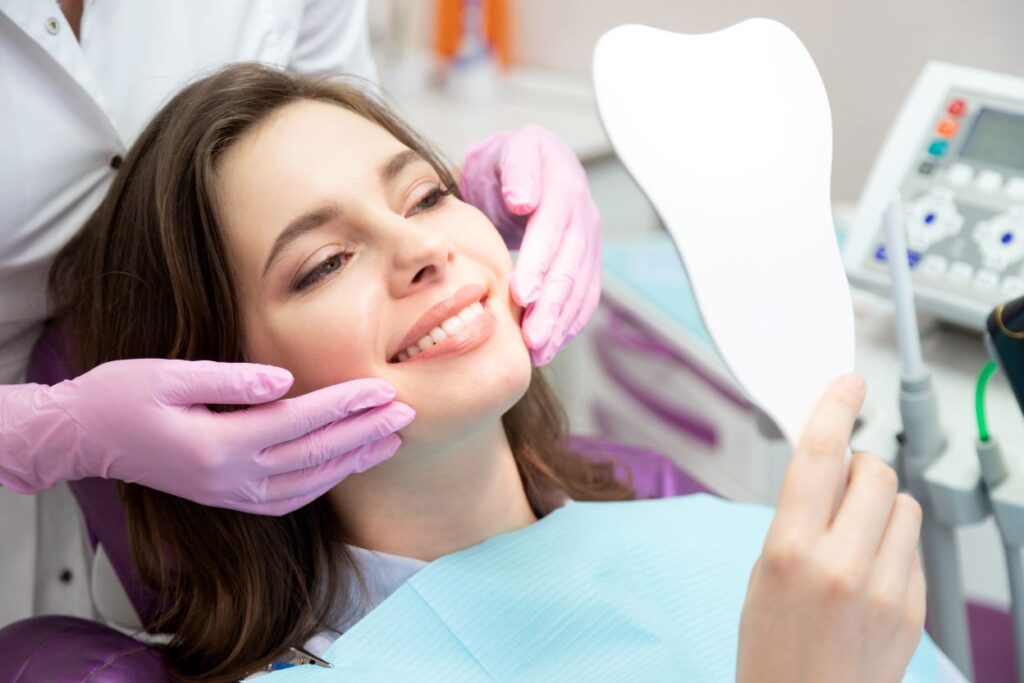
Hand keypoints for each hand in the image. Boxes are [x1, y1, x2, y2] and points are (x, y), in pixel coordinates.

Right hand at [2, 358, 412, 514]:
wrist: (84, 436)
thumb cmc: (122, 394)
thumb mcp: (169, 375)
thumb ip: (231, 380)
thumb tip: (286, 379)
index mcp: (218, 444)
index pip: (300, 422)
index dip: (346, 404)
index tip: (384, 388)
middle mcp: (229, 478)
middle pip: (314, 455)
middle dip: (365, 432)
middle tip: (407, 413)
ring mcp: (229, 494)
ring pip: (308, 483)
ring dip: (353, 461)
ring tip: (391, 439)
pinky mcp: (226, 498)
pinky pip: (287, 499)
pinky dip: (323, 483)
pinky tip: (345, 466)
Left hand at [460, 125, 600, 365]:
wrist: (529, 166)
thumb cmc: (511, 162)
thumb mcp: (510, 151)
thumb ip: (518, 171)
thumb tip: (524, 201)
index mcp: (563, 187)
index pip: (553, 230)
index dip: (540, 263)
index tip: (523, 294)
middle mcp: (583, 218)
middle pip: (571, 267)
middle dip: (553, 306)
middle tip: (532, 338)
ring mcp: (589, 243)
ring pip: (580, 289)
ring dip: (561, 324)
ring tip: (539, 352)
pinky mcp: (586, 264)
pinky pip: (583, 299)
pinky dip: (569, 325)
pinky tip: (550, 347)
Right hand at [736, 374, 924, 682]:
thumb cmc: (770, 650)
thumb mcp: (761, 573)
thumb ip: (795, 518)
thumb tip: (828, 469)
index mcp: (789, 550)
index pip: (821, 456)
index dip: (834, 408)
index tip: (846, 384)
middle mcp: (842, 565)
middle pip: (875, 472)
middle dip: (860, 466)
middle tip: (842, 483)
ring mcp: (885, 589)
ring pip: (904, 505)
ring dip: (880, 506)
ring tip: (856, 536)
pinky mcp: (913, 609)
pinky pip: (914, 546)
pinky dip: (894, 544)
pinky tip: (869, 571)